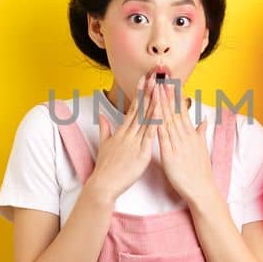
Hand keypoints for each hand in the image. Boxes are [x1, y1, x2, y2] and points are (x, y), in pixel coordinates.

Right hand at [86, 74, 156, 200]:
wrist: (103, 184)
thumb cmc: (105, 167)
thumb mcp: (103, 145)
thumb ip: (104, 129)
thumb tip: (101, 115)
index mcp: (121, 132)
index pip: (133, 109)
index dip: (140, 94)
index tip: (144, 80)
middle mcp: (128, 134)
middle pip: (140, 110)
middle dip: (148, 93)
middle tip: (154, 77)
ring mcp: (134, 142)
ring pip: (146, 119)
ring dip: (153, 103)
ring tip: (160, 88)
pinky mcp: (141, 153)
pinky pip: (150, 136)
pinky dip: (155, 123)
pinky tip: (161, 112)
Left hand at [152, 80, 218, 207]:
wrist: (201, 189)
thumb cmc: (200, 171)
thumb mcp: (201, 148)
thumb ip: (200, 133)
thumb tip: (203, 120)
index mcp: (190, 133)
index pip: (182, 110)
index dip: (176, 95)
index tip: (172, 81)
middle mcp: (184, 135)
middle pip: (174, 110)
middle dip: (168, 92)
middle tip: (162, 76)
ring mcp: (177, 143)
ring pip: (168, 118)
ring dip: (161, 102)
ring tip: (156, 87)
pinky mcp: (169, 153)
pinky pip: (162, 135)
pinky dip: (158, 122)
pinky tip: (152, 112)